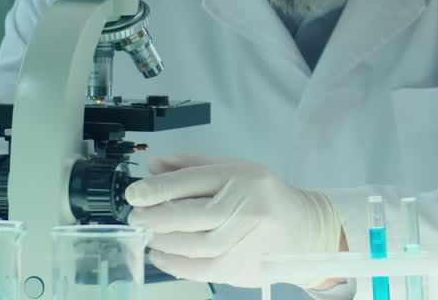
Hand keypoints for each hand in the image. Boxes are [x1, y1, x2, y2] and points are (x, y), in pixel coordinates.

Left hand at [125, 153, 343, 287]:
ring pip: (191, 245)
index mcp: (245, 178)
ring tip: (151, 235)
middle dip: (155, 217)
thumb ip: (194, 167)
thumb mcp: (236, 170)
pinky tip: (162, 254)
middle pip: (189, 215)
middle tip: (138, 217)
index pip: (193, 181)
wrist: (302, 231)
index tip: (135, 194)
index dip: (157, 188)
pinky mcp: (240, 268)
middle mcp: (248, 208)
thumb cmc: (265, 199)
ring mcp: (245, 241)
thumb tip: (154, 167)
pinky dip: (173, 264)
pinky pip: (197, 269)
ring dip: (162, 241)